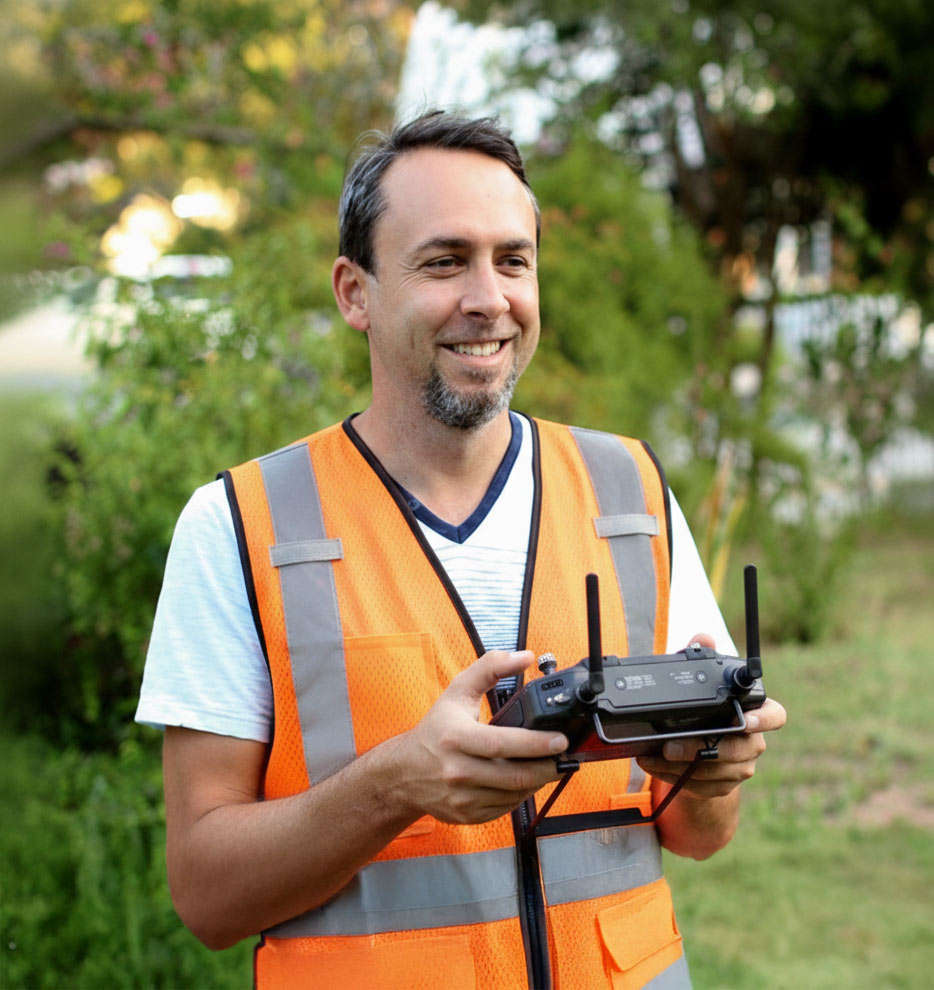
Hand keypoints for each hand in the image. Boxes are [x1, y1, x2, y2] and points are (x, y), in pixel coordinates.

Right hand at [387, 650, 568, 824]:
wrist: (403, 772)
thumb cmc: (435, 730)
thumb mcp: (458, 691)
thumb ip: (491, 667)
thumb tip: (525, 657)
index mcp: (456, 737)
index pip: (502, 744)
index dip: (535, 744)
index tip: (559, 739)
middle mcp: (457, 770)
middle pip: (514, 775)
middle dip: (547, 767)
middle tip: (562, 756)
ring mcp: (462, 796)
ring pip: (514, 794)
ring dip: (537, 781)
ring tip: (546, 766)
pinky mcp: (467, 815)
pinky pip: (505, 808)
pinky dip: (520, 794)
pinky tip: (524, 780)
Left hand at [636, 632, 786, 800]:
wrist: (702, 749)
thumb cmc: (707, 710)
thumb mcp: (702, 681)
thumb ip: (703, 657)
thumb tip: (703, 637)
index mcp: (756, 713)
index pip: (775, 716)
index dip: (764, 719)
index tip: (745, 720)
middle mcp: (753, 742)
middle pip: (736, 749)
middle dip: (700, 748)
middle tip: (670, 745)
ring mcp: (740, 767)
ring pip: (714, 771)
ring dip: (678, 765)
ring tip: (651, 754)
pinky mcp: (723, 786)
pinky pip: (700, 786)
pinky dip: (672, 776)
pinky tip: (653, 764)